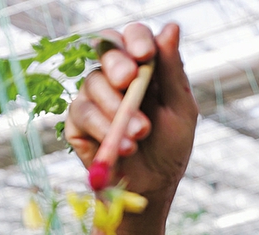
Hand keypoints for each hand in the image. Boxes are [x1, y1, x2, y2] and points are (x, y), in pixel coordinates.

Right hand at [65, 23, 197, 199]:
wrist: (154, 185)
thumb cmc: (171, 145)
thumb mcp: (181, 109)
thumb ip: (173, 70)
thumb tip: (171, 26)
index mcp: (142, 67)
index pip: (131, 36)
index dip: (135, 39)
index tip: (145, 55)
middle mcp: (114, 77)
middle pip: (104, 49)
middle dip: (117, 64)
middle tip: (128, 81)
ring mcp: (93, 97)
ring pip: (92, 83)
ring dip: (118, 110)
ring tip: (140, 135)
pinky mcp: (77, 121)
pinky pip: (81, 112)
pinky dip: (102, 129)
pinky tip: (123, 147)